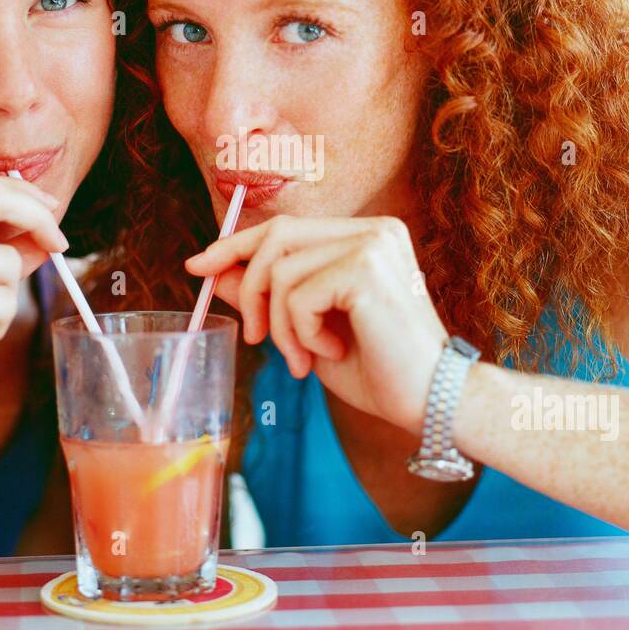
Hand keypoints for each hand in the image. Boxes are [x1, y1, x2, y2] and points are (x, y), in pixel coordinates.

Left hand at [185, 214, 446, 434]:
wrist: (431, 402)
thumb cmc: (379, 370)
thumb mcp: (309, 329)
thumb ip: (269, 297)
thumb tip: (214, 274)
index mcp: (365, 236)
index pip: (284, 226)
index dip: (234, 245)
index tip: (197, 267)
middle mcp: (373, 229)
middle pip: (277, 236)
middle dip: (248, 286)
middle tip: (254, 337)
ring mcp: (372, 244)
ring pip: (281, 271)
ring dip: (280, 325)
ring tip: (303, 359)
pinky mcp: (365, 269)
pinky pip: (298, 295)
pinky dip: (300, 333)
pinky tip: (329, 353)